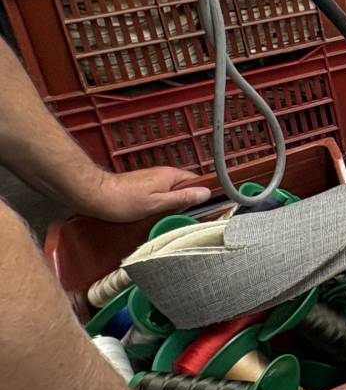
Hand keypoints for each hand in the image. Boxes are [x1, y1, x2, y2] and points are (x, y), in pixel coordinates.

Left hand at [82, 167, 210, 223]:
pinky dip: (161, 203)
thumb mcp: (157, 204)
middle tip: (178, 215)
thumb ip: (182, 198)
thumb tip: (205, 193)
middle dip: (185, 201)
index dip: (200, 194)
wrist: (96, 196)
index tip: (201, 206)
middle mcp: (164, 174)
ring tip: (163, 215)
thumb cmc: (123, 201)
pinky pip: (161, 193)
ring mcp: (154, 178)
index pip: (197, 181)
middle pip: (185, 187)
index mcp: (171, 176)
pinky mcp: (145, 185)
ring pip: (173, 191)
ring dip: (172, 203)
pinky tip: (153, 212)